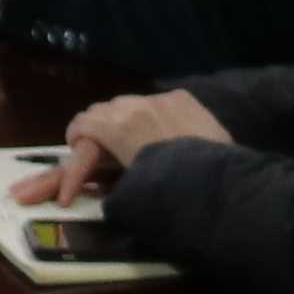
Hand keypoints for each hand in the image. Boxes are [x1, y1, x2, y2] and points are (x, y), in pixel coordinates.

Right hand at [24, 87, 229, 201]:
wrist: (221, 186)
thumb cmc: (171, 195)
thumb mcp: (130, 194)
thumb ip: (104, 184)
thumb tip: (90, 187)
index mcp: (117, 126)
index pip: (81, 124)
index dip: (73, 145)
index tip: (72, 163)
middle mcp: (135, 104)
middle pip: (103, 111)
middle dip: (97, 132)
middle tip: (100, 156)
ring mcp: (161, 98)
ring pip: (129, 103)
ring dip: (124, 121)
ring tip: (131, 143)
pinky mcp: (183, 98)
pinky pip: (156, 102)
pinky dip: (151, 116)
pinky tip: (162, 134)